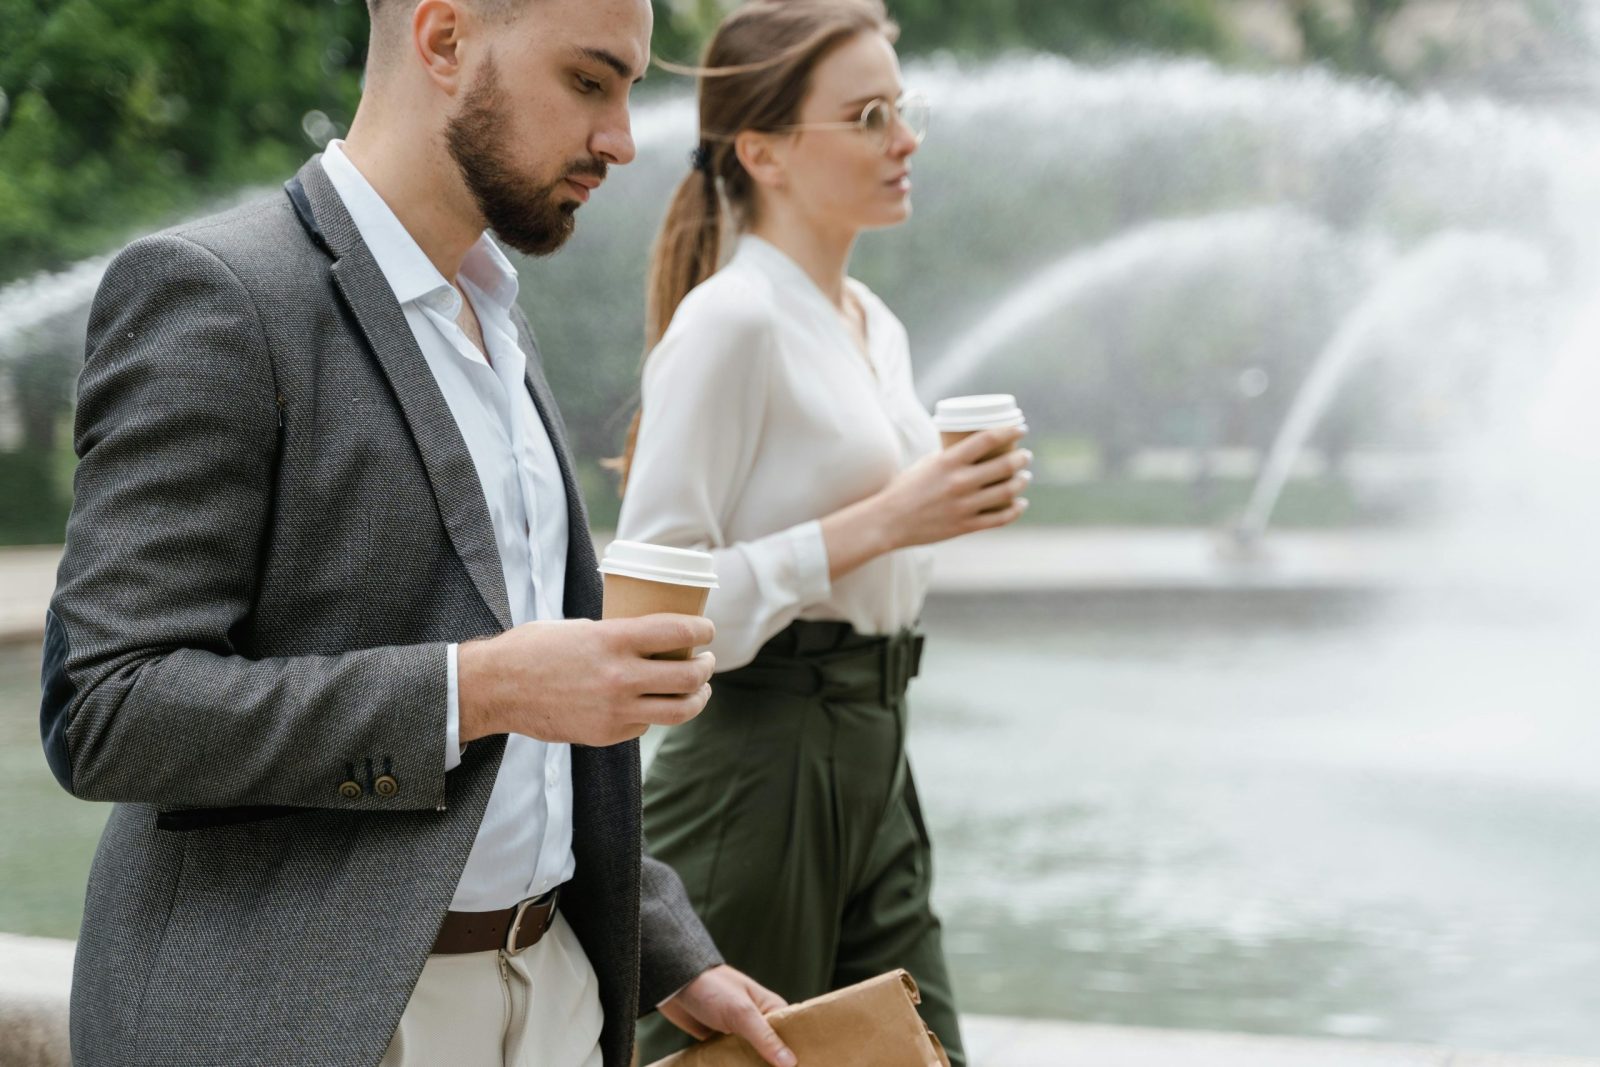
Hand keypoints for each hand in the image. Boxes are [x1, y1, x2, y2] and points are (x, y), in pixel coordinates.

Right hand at [457, 614, 715, 745]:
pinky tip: (650, 704)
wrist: (496, 687)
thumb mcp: (582, 628)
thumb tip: (655, 639)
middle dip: (706, 667)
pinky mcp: (606, 734)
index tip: (707, 631)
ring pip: (679, 710)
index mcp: (613, 639)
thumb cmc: (534, 648)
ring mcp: (615, 710)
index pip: (679, 631)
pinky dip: (654, 714)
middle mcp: (620, 676)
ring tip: (698, 690)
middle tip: (706, 661)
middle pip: (689, 676)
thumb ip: (618, 635)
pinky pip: (646, 726)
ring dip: (697, 698)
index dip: (703, 630)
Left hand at [660, 965, 795, 1066]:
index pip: (793, 1035)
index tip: (808, 1066)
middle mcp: (757, 1021)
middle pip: (773, 1051)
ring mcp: (738, 1032)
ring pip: (752, 1058)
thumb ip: (765, 1038)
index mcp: (770, 1008)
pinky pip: (732, 1060)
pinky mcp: (720, 1041)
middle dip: (773, 1066)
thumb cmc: (712, 988)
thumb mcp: (741, 1013)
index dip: (799, 1053)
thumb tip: (791, 1063)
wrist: (673, 983)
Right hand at [875, 426, 1032, 549]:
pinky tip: (1020, 504)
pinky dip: (1015, 510)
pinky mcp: (965, 525)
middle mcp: (959, 482)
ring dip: (1021, 482)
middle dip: (1021, 458)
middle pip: (1004, 465)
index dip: (1010, 431)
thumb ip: (950, 457)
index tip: (1021, 428)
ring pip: (1007, 491)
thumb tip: (973, 448)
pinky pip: (1000, 518)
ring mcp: (964, 505)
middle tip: (1025, 455)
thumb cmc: (905, 489)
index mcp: (948, 462)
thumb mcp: (927, 464)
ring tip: (1024, 477)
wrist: (889, 521)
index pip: (987, 439)